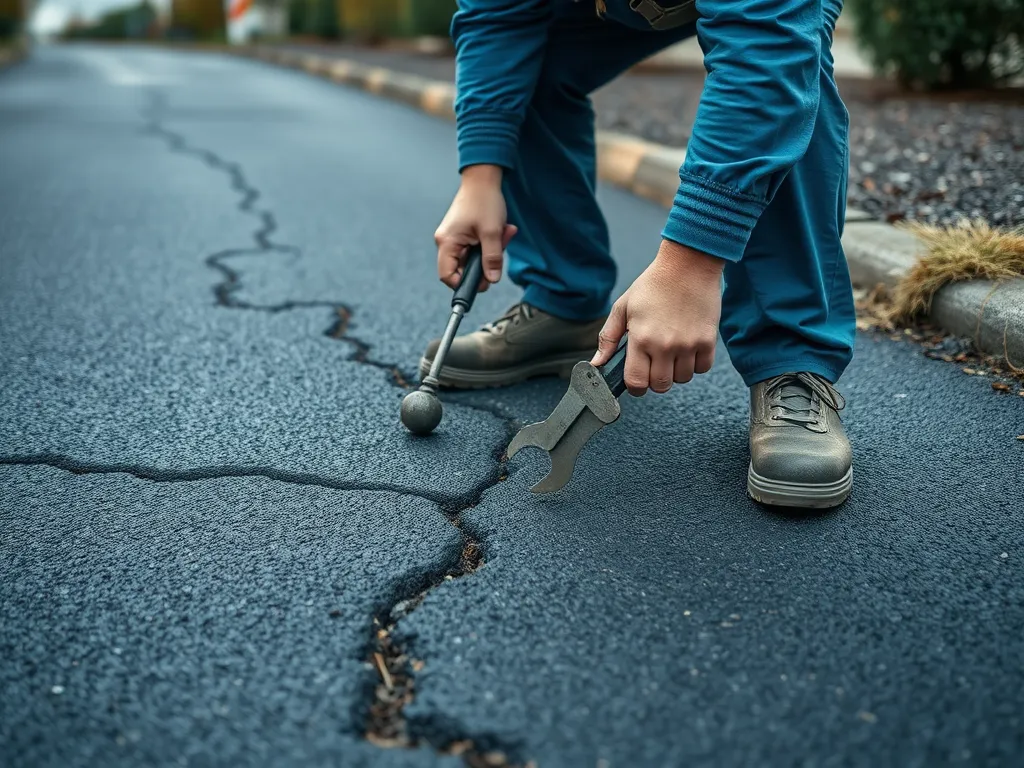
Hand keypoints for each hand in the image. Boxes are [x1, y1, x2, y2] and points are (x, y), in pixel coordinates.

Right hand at [434, 164, 517, 291]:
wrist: (483, 178)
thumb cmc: (484, 200)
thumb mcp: (492, 232)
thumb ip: (492, 259)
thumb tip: (492, 280)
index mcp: (447, 242)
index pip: (447, 276)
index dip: (464, 283)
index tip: (484, 280)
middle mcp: (446, 242)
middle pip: (461, 269)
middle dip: (484, 264)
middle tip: (500, 252)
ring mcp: (453, 239)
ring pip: (471, 259)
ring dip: (490, 252)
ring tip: (503, 235)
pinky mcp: (462, 235)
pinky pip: (475, 248)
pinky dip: (489, 244)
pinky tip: (500, 231)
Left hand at [591, 239, 723, 396]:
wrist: (688, 265)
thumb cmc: (653, 284)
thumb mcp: (623, 307)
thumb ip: (607, 338)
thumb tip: (596, 363)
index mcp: (640, 338)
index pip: (636, 382)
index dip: (635, 387)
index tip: (637, 381)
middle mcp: (664, 345)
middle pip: (660, 386)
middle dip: (655, 381)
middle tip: (654, 365)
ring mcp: (688, 344)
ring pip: (682, 379)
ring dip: (676, 372)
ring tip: (671, 352)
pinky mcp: (708, 340)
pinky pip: (702, 368)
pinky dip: (695, 364)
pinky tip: (688, 348)